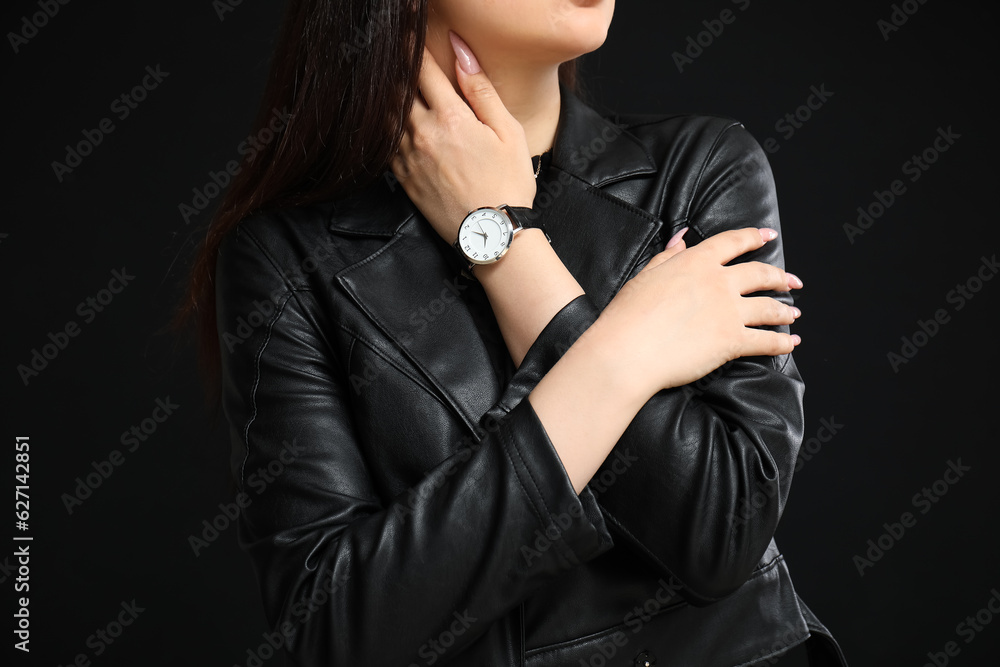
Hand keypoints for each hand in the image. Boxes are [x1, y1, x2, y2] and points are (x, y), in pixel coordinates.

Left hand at [390, 32, 536, 243]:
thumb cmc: (508, 184)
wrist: (491, 235)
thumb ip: (481, 90)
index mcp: (451, 118)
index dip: (415, 46)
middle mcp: (422, 134)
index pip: (423, 69)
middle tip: (396, 53)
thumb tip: (461, 52)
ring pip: (389, 115)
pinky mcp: (403, 178)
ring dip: (391, 97)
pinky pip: (386, 143)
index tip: (410, 33)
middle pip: (399, 89)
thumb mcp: (507, 131)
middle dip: (398, 68)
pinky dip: (388, 126)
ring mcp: (408, 157)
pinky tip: (393, 120)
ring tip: (393, 84)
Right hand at [594, 227, 802, 394]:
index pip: (733, 242)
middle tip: (792, 281)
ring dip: (785, 310)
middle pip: (760, 274)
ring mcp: (729, 312)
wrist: (629, 349)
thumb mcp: (645, 275)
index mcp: (696, 262)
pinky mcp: (733, 341)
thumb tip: (681, 239)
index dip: (753, 237)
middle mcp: (719, 283)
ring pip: (769, 307)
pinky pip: (766, 342)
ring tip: (793, 313)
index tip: (768, 237)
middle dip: (780, 277)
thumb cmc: (628, 314)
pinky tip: (791, 343)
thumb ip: (667, 256)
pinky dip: (782, 343)